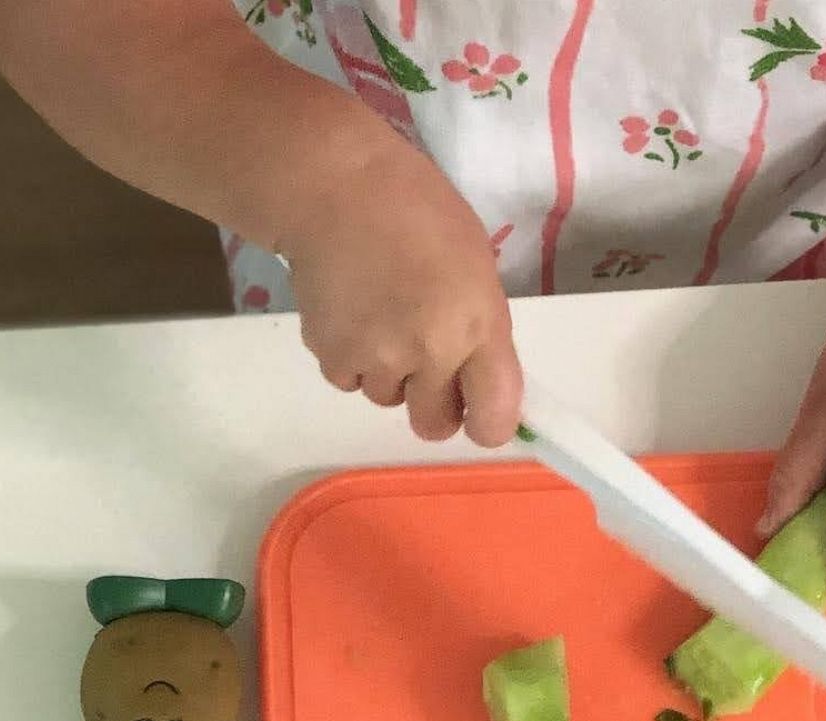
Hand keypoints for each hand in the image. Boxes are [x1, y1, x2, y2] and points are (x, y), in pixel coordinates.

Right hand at [279, 145, 522, 446]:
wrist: (335, 188)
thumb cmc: (418, 210)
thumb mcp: (476, 267)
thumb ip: (481, 328)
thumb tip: (479, 376)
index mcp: (477, 326)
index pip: (494, 418)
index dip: (489, 424)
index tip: (481, 413)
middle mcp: (429, 353)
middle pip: (435, 426)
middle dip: (434, 404)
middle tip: (426, 364)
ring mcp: (376, 359)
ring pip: (388, 398)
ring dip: (389, 372)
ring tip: (381, 314)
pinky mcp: (331, 356)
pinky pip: (350, 380)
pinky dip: (351, 357)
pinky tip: (352, 311)